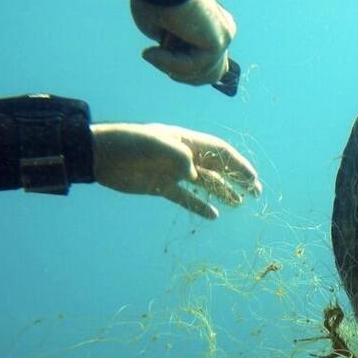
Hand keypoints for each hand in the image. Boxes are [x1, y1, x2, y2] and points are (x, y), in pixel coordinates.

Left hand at [90, 123, 260, 218]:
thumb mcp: (156, 145)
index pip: (219, 151)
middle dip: (237, 178)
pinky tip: (212, 215)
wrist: (100, 155)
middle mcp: (183, 156)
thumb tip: (195, 173)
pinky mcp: (160, 186)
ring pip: (204, 183)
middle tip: (256, 192)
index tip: (253, 178)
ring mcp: (172, 171)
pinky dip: (199, 206)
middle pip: (217, 167)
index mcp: (186, 141)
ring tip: (239, 203)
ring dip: (222, 192)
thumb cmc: (129, 143)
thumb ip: (179, 157)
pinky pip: (185, 197)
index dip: (238, 164)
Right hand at [132, 0, 235, 85]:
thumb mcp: (161, 32)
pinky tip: (156, 51)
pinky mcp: (220, 40)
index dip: (181, 69)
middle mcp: (224, 30)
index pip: (208, 63)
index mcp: (213, 25)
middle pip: (211, 74)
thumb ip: (174, 52)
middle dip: (182, 74)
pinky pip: (195, 66)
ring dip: (172, 67)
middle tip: (157, 57)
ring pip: (203, 73)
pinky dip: (171, 63)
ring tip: (154, 51)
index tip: (156, 54)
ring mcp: (224, 35)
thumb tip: (177, 68)